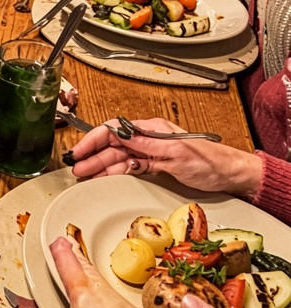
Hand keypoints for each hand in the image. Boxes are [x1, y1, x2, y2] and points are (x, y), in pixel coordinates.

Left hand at [50, 236, 264, 307]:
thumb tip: (191, 301)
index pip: (100, 306)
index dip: (78, 274)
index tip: (63, 248)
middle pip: (87, 304)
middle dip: (70, 270)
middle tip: (58, 242)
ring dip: (78, 280)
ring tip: (67, 253)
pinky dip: (91, 294)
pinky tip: (89, 281)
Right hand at [67, 118, 262, 197]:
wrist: (229, 175)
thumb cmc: (210, 161)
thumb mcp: (177, 152)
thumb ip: (147, 145)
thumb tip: (122, 135)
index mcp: (152, 129)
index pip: (115, 129)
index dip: (94, 139)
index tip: (80, 150)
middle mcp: (149, 139)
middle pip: (113, 144)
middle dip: (92, 155)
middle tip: (76, 168)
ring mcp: (151, 153)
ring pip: (119, 158)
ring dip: (100, 166)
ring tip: (83, 175)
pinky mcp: (155, 166)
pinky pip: (129, 168)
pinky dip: (114, 173)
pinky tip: (103, 178)